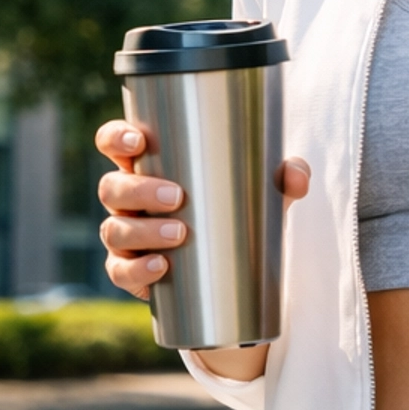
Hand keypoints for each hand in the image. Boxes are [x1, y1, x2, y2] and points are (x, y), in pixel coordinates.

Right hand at [95, 119, 309, 300]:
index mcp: (149, 167)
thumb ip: (283, 176)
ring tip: (178, 234)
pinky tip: (161, 267)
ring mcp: (124, 236)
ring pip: (115, 229)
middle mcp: (127, 200)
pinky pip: (120, 271)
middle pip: (113, 187)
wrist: (229, 268)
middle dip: (140, 189)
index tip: (137, 141)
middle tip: (177, 197)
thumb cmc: (233, 210)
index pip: (115, 144)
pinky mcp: (130, 271)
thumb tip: (296, 176)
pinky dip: (138, 270)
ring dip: (143, 230)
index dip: (116, 138)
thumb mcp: (260, 191)